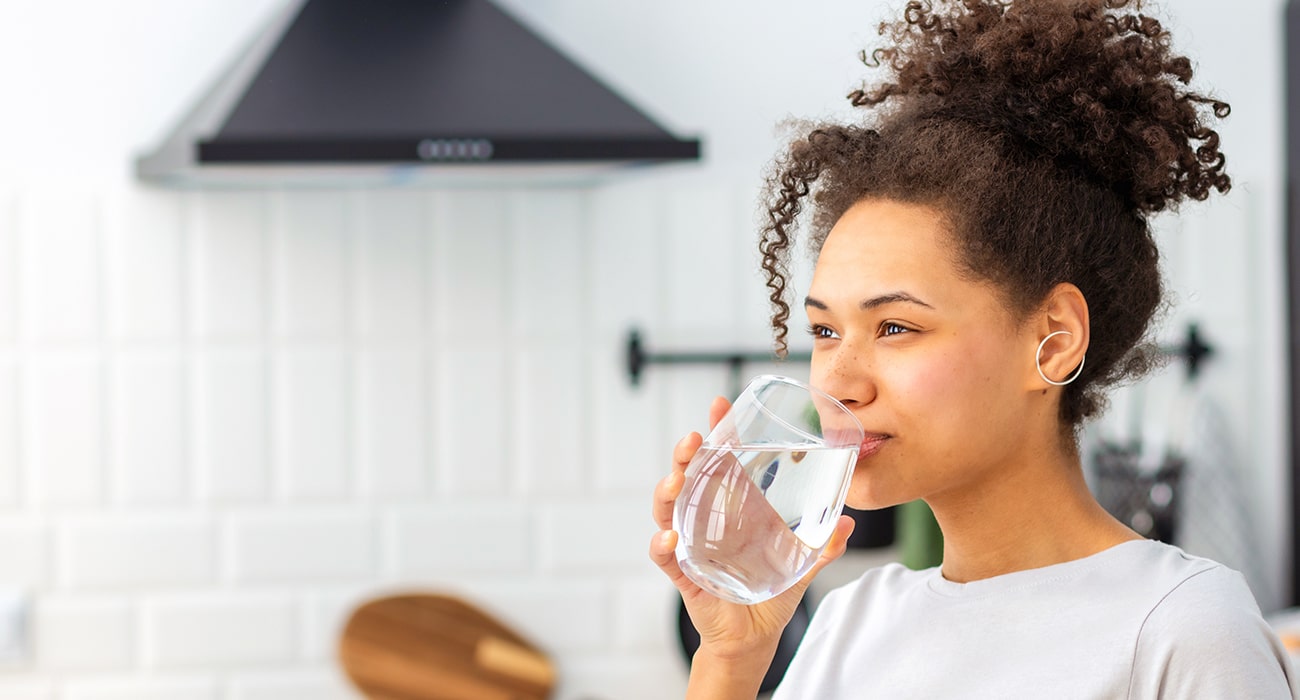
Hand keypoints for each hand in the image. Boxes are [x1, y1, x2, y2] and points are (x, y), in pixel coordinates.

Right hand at [648, 396, 855, 662]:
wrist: (754, 639)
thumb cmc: (769, 593)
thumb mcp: (800, 563)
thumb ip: (822, 544)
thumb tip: (849, 522)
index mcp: (730, 509)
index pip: (718, 461)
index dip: (716, 432)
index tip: (720, 404)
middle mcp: (704, 521)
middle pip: (686, 478)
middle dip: (684, 455)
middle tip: (693, 438)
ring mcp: (690, 545)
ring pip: (669, 510)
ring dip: (668, 492)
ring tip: (676, 480)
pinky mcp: (684, 574)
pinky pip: (665, 557)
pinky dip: (662, 546)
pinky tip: (669, 538)